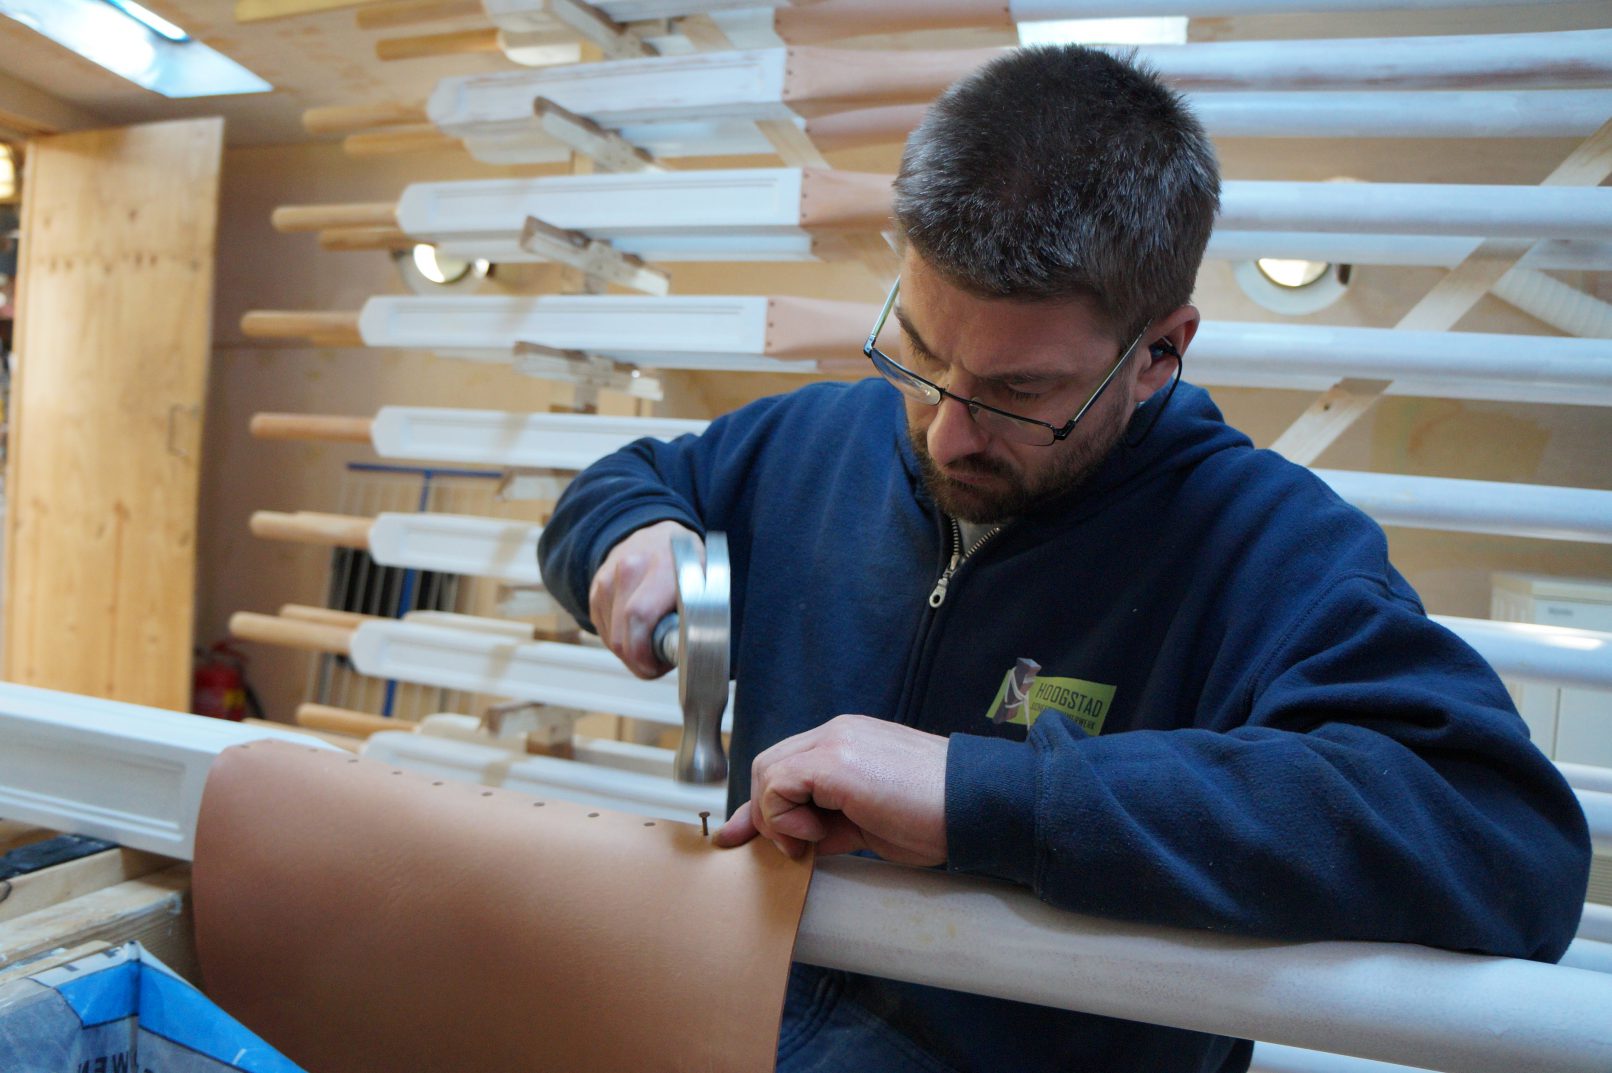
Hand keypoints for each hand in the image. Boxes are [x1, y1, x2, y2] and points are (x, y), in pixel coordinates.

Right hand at [588, 520, 699, 677]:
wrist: (656, 533)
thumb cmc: (686, 562)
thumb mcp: (704, 577)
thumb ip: (700, 610)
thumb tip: (696, 653)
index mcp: (662, 565)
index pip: (639, 616)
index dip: (644, 653)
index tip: (656, 668)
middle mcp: (630, 568)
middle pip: (622, 636)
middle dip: (638, 662)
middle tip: (655, 665)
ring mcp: (607, 578)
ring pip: (611, 638)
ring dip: (629, 652)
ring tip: (650, 644)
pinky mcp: (595, 589)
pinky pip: (603, 630)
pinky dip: (619, 639)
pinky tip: (636, 630)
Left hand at [714, 714, 947, 866]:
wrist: (974, 805)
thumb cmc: (934, 817)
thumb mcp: (869, 823)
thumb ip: (828, 823)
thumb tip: (795, 843)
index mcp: (846, 741)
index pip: (785, 766)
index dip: (763, 805)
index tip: (743, 838)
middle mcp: (836, 733)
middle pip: (768, 766)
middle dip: (766, 814)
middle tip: (796, 849)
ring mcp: (835, 742)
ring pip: (767, 773)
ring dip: (777, 818)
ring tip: (812, 842)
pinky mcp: (834, 761)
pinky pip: (778, 786)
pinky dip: (784, 817)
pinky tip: (816, 835)